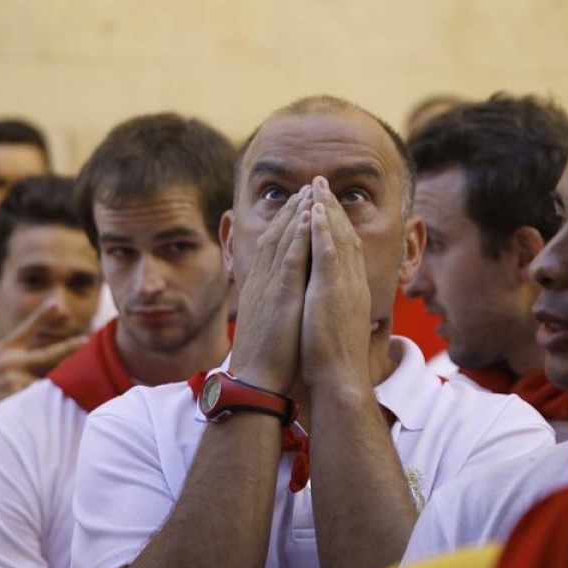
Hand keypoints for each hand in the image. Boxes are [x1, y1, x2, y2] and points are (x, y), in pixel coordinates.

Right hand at [0, 299, 88, 415]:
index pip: (27, 328)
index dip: (43, 315)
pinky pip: (37, 395)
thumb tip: (50, 351)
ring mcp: (11, 377)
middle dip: (68, 347)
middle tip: (85, 340)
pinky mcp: (12, 394)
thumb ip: (19, 352)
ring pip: (44, 379)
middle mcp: (8, 360)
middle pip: (47, 354)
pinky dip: (40, 398)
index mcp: (5, 348)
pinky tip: (39, 402)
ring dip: (53, 382)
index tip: (57, 304)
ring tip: (59, 382)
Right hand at [229, 186, 313, 393]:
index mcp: (260, 287)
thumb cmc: (265, 357)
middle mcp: (262, 280)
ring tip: (311, 191)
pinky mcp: (279, 295)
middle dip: (292, 209)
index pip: (272, 246)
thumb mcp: (266, 322)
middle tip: (308, 187)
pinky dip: (298, 236)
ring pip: (282, 240)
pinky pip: (290, 258)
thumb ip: (271, 304)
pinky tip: (308, 218)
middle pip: (276, 235)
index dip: (285, 223)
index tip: (299, 204)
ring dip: (297, 213)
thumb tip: (278, 297)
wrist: (256, 380)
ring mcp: (269, 286)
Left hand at [300, 176, 371, 391]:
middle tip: (321, 183)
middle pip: (345, 235)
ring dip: (327, 208)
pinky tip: (316, 210)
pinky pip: (328, 252)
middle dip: (333, 207)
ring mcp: (344, 285)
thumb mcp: (338, 325)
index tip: (327, 206)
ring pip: (338, 237)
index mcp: (353, 290)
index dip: (337, 224)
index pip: (347, 249)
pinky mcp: (332, 291)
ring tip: (316, 185)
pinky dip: (323, 229)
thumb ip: (339, 308)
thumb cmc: (335, 359)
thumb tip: (340, 305)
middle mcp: (353, 282)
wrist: (339, 378)